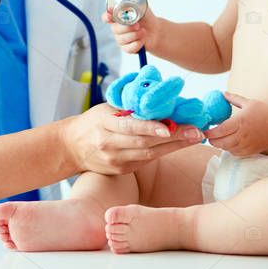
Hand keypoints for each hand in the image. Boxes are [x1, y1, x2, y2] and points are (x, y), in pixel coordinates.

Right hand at [60, 103, 203, 174]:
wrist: (71, 147)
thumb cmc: (93, 121)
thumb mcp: (106, 108)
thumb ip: (129, 108)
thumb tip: (159, 97)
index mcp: (104, 125)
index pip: (130, 126)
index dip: (151, 127)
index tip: (172, 125)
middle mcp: (109, 145)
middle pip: (145, 142)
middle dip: (174, 137)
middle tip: (197, 130)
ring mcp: (115, 161)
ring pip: (149, 154)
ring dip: (175, 146)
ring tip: (194, 137)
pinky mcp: (121, 171)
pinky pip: (146, 161)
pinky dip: (163, 152)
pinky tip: (179, 145)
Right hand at [101, 7, 162, 54]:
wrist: (156, 31)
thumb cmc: (147, 18)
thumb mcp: (142, 8)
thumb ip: (135, 5)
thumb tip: (131, 4)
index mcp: (118, 17)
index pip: (106, 17)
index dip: (106, 17)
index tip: (109, 16)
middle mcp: (117, 28)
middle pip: (115, 29)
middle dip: (127, 28)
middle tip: (138, 25)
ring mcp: (120, 39)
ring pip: (122, 39)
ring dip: (135, 35)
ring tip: (143, 31)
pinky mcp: (126, 48)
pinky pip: (129, 48)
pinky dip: (138, 43)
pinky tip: (143, 39)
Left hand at [203, 93, 267, 156]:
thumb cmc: (264, 111)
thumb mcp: (248, 102)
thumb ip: (233, 98)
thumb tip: (222, 93)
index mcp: (240, 121)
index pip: (220, 130)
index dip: (210, 132)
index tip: (204, 130)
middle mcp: (243, 135)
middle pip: (221, 142)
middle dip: (212, 140)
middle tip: (208, 135)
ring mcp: (247, 144)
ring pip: (227, 149)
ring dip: (220, 145)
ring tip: (218, 138)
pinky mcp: (251, 151)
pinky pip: (235, 153)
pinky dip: (229, 149)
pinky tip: (229, 143)